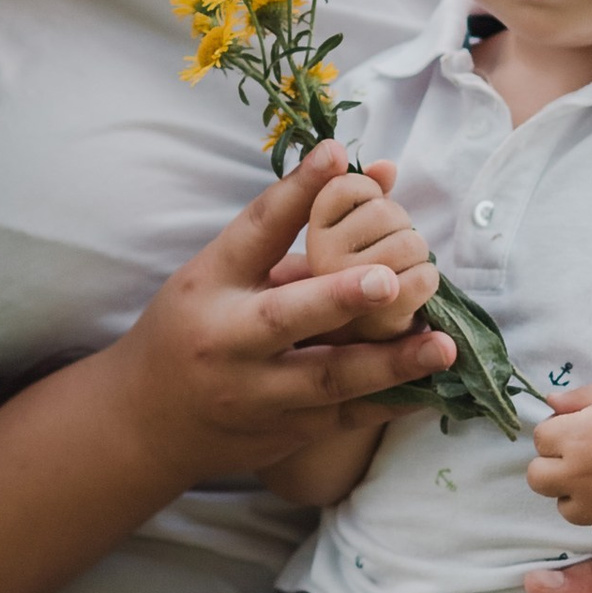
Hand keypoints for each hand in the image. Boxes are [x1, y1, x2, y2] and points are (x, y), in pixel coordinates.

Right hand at [126, 143, 455, 477]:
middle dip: (337, 300)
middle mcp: (230, 344)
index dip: (295, 195)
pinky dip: (390, 403)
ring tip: (441, 346)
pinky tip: (433, 386)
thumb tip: (382, 173)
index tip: (338, 157)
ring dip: (388, 365)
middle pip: (283, 319)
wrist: (150, 423)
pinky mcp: (286, 435)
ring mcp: (257, 397)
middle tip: (388, 280)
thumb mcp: (219, 271)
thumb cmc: (193, 327)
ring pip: (326, 382)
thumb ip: (294, 224)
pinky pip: (344, 421)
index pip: (253, 232)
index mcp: (210, 288)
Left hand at [526, 383, 591, 543]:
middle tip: (584, 456)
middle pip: (538, 478)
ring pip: (565, 507)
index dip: (557, 431)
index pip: (539, 438)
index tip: (580, 428)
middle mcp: (580, 477)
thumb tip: (549, 403)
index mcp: (575, 438)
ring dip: (576, 494)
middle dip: (554, 465)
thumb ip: (576, 399)